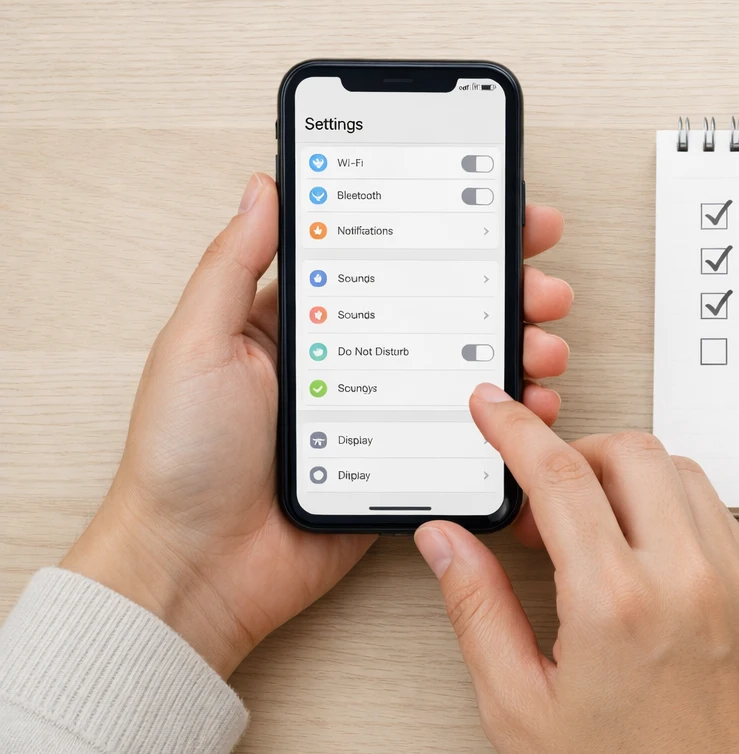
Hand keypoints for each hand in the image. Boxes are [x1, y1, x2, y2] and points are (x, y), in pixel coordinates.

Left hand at [62, 172, 573, 676]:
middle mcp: (355, 362)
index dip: (450, 234)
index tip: (502, 212)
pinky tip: (533, 405)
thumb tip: (266, 185)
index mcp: (306, 324)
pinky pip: (472, 437)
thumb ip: (234, 262)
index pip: (392, 261)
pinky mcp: (406, 468)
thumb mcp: (198, 342)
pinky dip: (514, 420)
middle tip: (543, 284)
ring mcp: (386, 416)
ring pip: (471, 370)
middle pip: (448, 310)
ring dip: (520, 348)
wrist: (196, 568)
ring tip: (543, 344)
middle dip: (508, 289)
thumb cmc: (181, 457)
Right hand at [414, 386, 738, 753]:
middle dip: (577, 452)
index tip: (493, 408)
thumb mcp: (521, 711)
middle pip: (631, 451)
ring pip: (683, 473)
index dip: (516, 429)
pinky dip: (676, 512)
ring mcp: (738, 583)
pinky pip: (720, 515)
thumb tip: (448, 542)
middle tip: (543, 500)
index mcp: (616, 603)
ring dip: (630, 478)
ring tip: (594, 534)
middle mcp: (687, 578)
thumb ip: (478, 610)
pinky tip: (645, 559)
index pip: (559, 474)